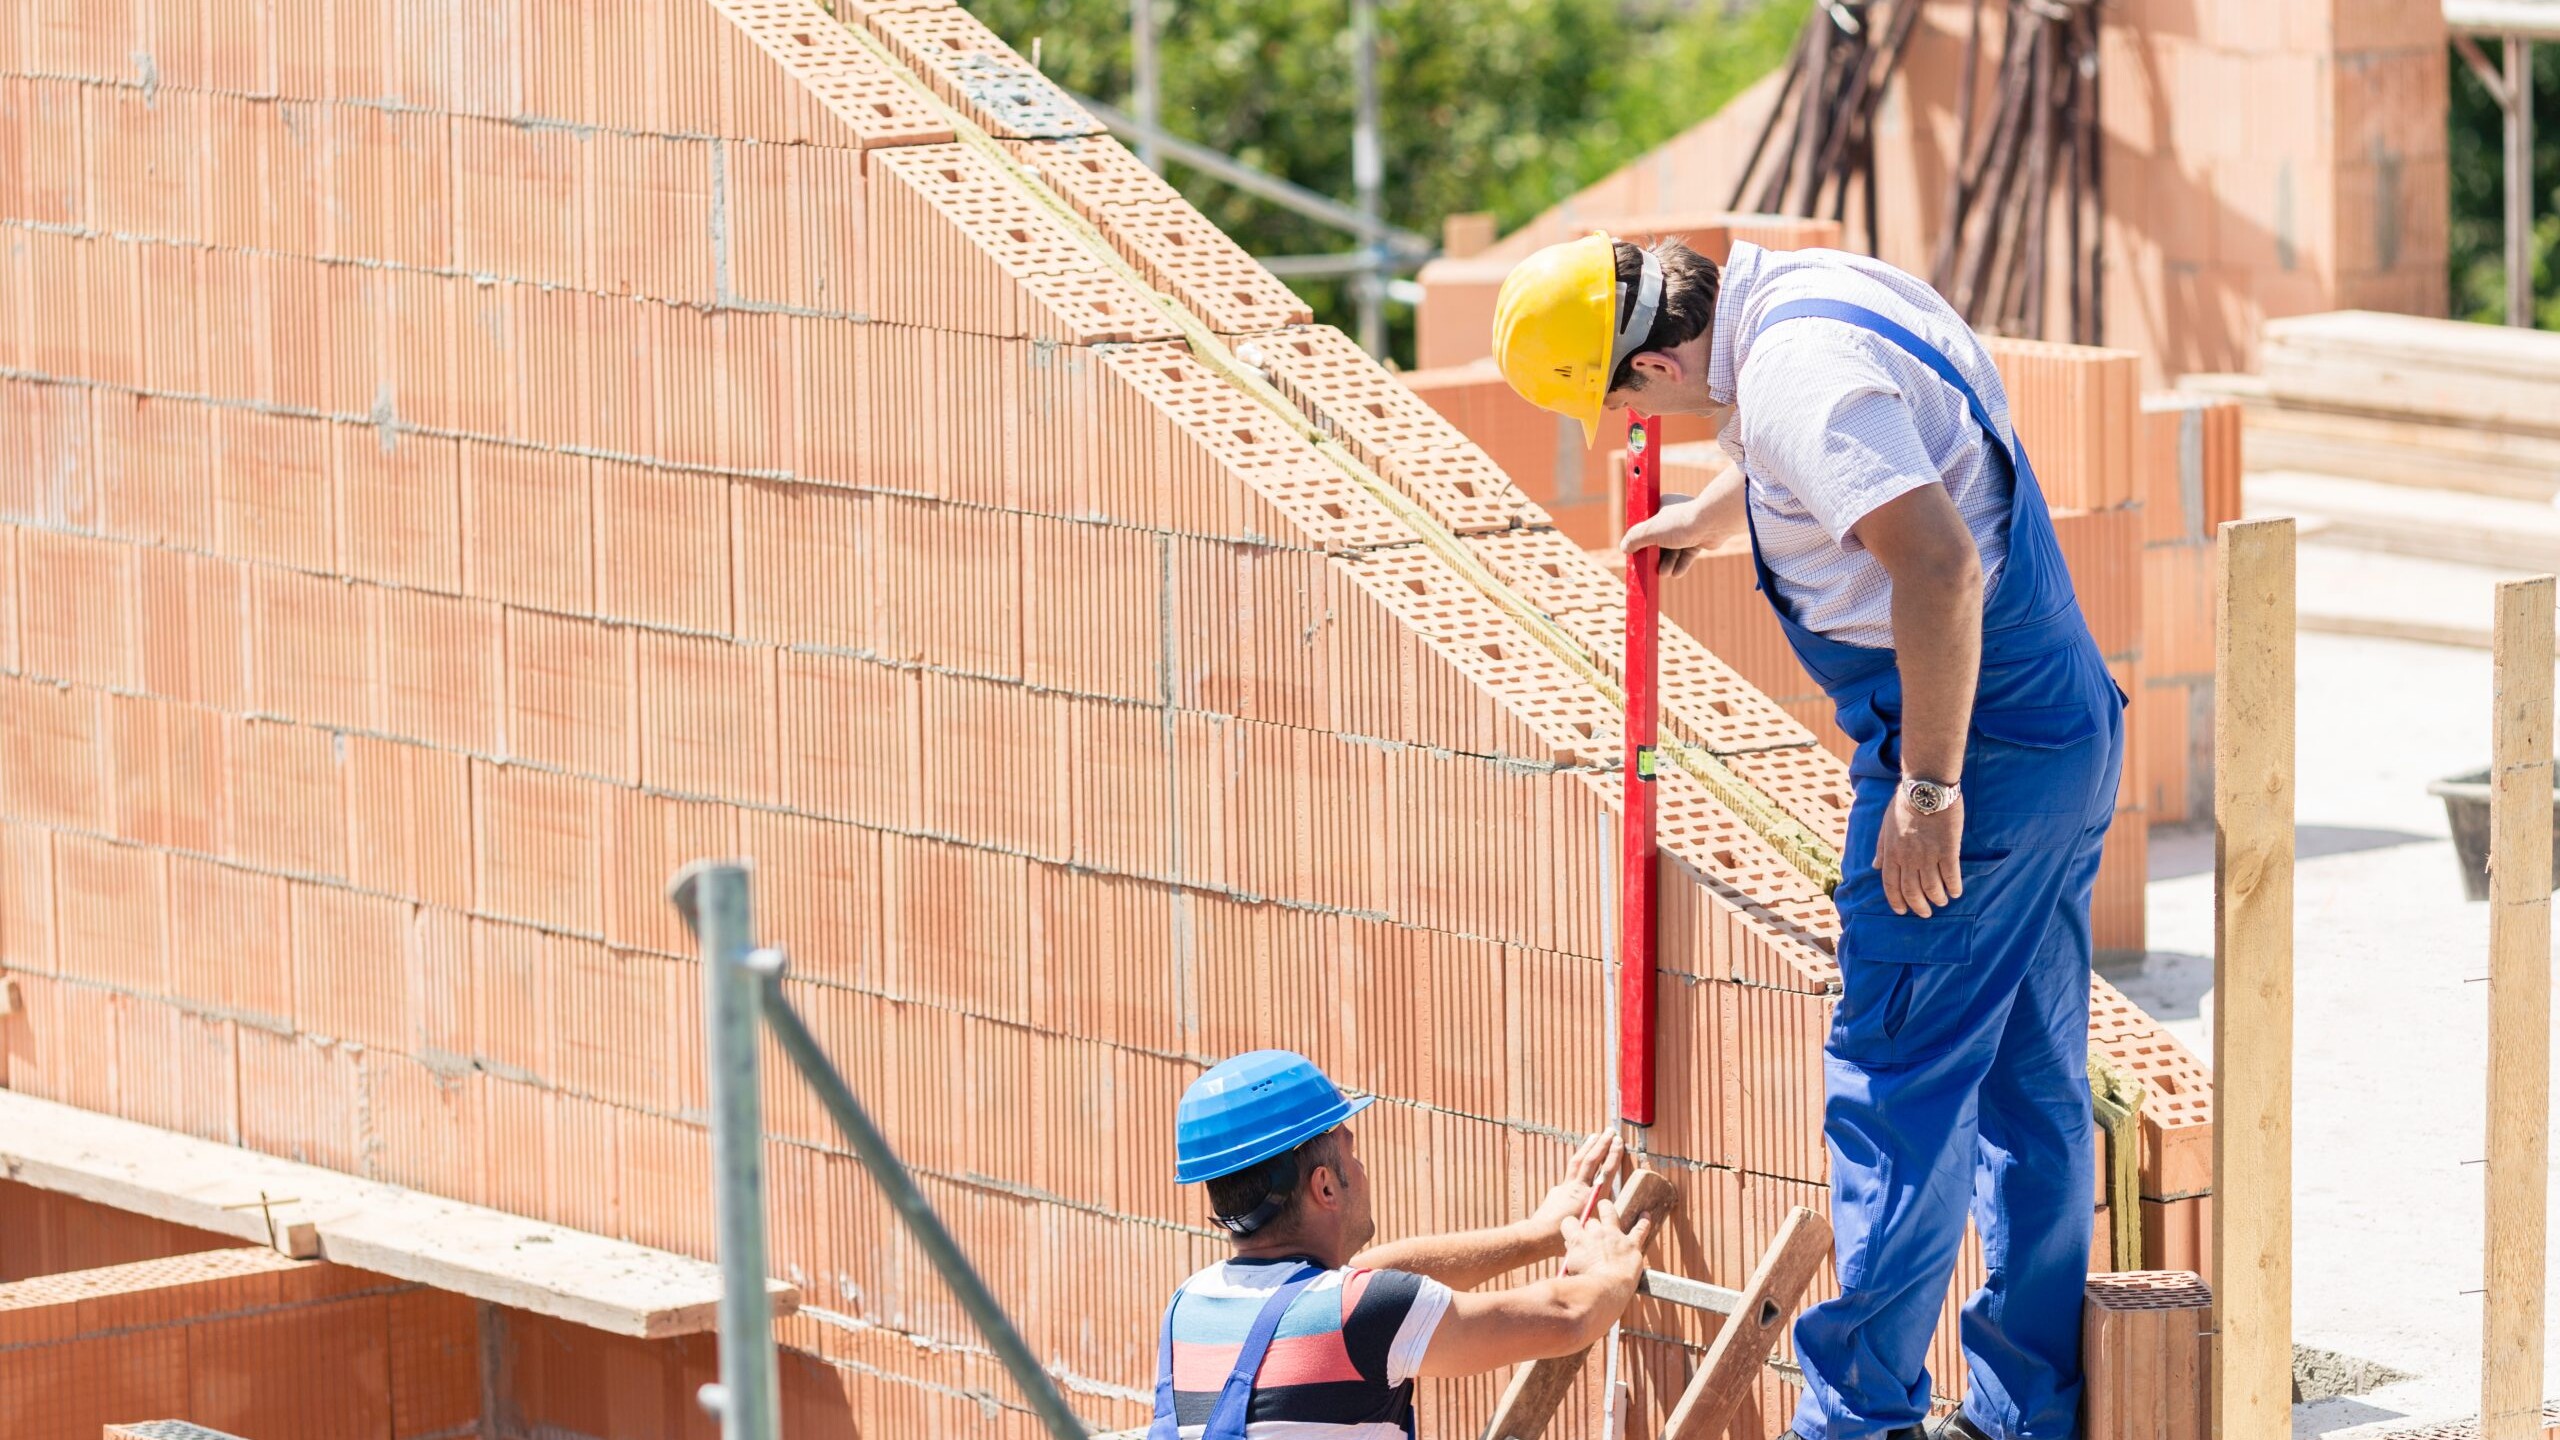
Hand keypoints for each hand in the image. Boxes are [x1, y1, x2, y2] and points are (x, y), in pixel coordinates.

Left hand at [1528, 1131, 1623, 1235]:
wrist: (1540, 1236)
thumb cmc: (1567, 1238)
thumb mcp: (1592, 1229)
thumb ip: (1600, 1215)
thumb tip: (1608, 1208)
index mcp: (1591, 1199)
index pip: (1605, 1171)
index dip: (1613, 1155)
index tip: (1618, 1142)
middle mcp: (1579, 1189)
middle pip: (1591, 1161)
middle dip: (1601, 1144)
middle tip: (1609, 1131)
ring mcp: (1567, 1187)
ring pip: (1578, 1162)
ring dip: (1587, 1147)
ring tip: (1594, 1135)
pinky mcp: (1558, 1190)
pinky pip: (1570, 1173)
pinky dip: (1577, 1163)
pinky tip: (1580, 1159)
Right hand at [1559, 1198, 1649, 1279]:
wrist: (1605, 1290)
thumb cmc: (1585, 1286)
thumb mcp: (1570, 1269)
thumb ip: (1571, 1255)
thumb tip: (1571, 1248)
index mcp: (1578, 1240)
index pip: (1569, 1223)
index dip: (1569, 1228)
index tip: (1571, 1234)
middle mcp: (1595, 1233)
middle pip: (1591, 1221)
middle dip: (1589, 1226)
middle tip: (1590, 1229)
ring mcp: (1614, 1236)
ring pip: (1610, 1213)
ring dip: (1607, 1209)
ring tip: (1605, 1206)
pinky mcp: (1631, 1244)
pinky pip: (1639, 1229)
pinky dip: (1643, 1222)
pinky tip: (1645, 1215)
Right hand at [1619, 491, 1728, 578]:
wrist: (1714, 523)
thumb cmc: (1681, 523)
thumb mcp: (1651, 531)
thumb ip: (1635, 538)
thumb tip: (1624, 547)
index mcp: (1661, 506)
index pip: (1646, 525)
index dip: (1641, 540)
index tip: (1637, 553)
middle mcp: (1675, 516)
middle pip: (1659, 540)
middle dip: (1656, 557)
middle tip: (1652, 568)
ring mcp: (1688, 527)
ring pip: (1674, 549)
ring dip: (1669, 563)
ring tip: (1666, 573)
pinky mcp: (1700, 538)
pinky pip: (1687, 553)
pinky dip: (1681, 564)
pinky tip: (1676, 573)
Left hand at [1874, 787, 1964, 917]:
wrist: (1926, 787)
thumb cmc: (1904, 803)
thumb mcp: (1886, 824)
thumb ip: (1881, 847)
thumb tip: (1874, 866)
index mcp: (1892, 852)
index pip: (1890, 885)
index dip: (1896, 901)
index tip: (1902, 911)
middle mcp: (1908, 858)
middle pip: (1912, 892)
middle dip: (1918, 906)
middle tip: (1926, 913)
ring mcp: (1928, 855)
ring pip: (1932, 887)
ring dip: (1937, 898)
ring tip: (1943, 901)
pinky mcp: (1948, 849)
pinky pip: (1951, 876)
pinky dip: (1953, 887)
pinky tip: (1956, 891)